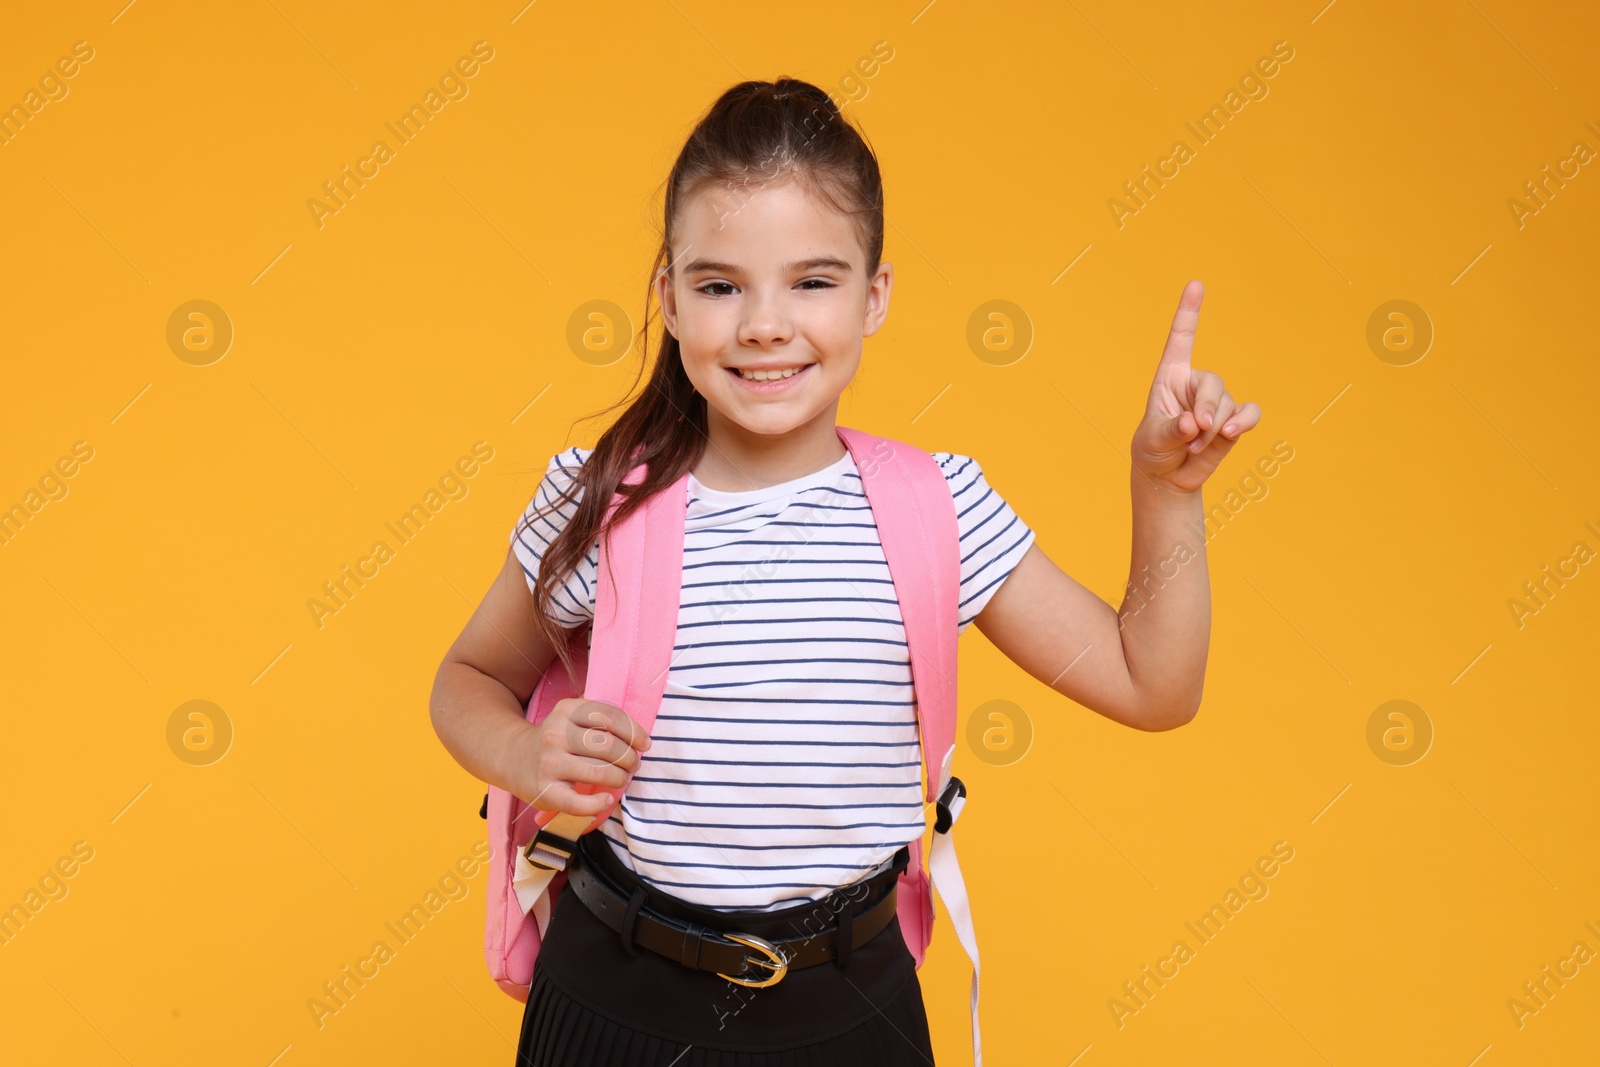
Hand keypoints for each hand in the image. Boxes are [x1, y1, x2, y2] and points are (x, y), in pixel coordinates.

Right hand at [509, 697, 651, 818]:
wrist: (512, 757)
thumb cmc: (555, 738)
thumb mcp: (570, 715)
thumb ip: (598, 715)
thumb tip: (638, 733)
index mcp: (566, 710)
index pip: (609, 717)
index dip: (634, 731)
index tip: (644, 744)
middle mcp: (556, 734)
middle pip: (608, 746)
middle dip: (629, 758)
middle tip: (632, 765)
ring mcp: (549, 763)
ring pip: (599, 772)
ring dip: (620, 778)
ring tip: (621, 779)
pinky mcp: (545, 791)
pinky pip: (578, 802)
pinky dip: (598, 804)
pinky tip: (606, 800)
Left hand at [1129, 280, 1261, 494]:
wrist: (1168, 477)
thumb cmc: (1152, 451)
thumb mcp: (1153, 439)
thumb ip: (1174, 429)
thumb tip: (1197, 424)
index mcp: (1169, 378)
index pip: (1181, 340)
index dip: (1188, 313)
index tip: (1196, 284)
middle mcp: (1194, 386)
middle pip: (1213, 382)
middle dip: (1208, 408)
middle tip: (1196, 431)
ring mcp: (1216, 403)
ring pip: (1228, 403)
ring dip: (1216, 427)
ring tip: (1195, 446)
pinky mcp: (1233, 421)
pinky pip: (1249, 413)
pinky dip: (1244, 422)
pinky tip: (1231, 434)